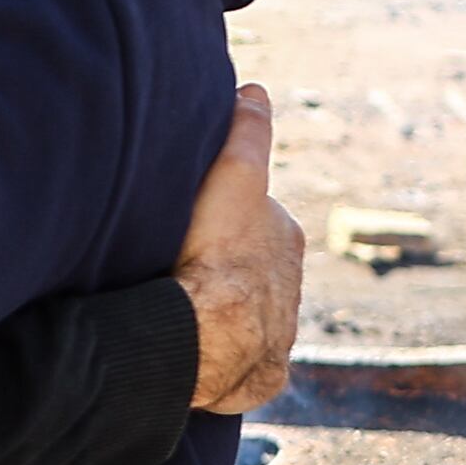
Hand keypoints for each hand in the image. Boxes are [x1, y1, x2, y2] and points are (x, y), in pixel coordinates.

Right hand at [178, 84, 300, 413]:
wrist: (210, 333)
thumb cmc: (215, 251)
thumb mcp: (234, 175)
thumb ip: (247, 132)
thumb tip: (256, 89)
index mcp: (285, 237)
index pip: (252, 217)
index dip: (218, 215)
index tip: (187, 220)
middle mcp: (290, 284)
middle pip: (251, 265)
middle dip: (221, 264)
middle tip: (175, 263)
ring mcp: (278, 332)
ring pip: (244, 312)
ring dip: (217, 311)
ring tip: (176, 308)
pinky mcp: (262, 375)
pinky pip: (240, 361)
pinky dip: (221, 356)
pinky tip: (194, 352)